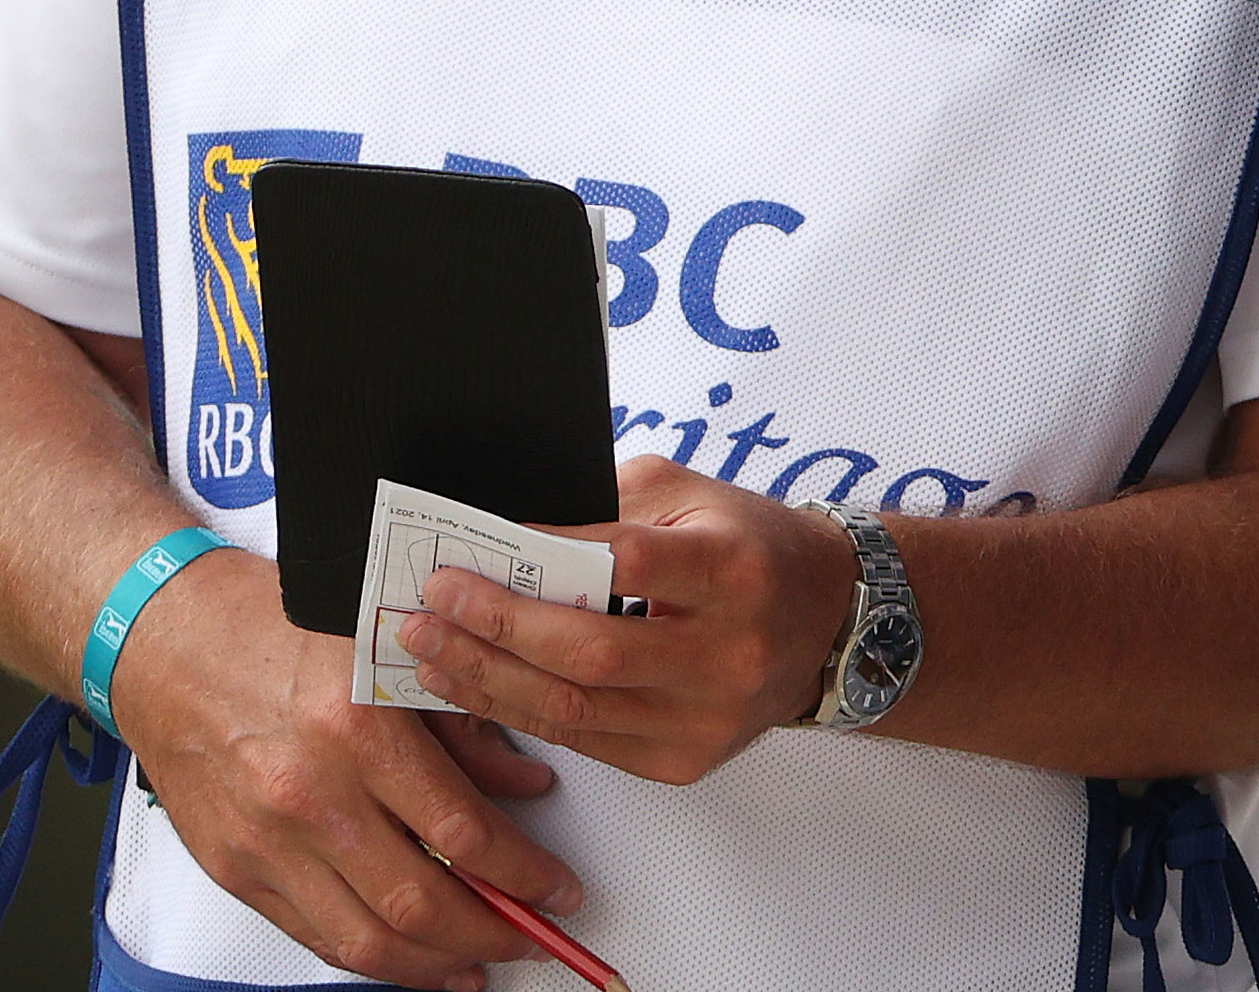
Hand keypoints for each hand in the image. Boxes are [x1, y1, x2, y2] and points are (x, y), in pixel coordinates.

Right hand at [107, 550, 578, 990]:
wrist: (164, 644)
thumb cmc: (268, 632)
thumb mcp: (384, 656)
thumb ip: (462, 727)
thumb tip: (526, 789)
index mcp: (356, 727)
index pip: (463, 832)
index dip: (525, 876)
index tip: (558, 890)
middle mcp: (308, 794)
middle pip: (419, 903)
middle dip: (493, 933)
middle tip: (534, 935)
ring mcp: (266, 842)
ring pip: (368, 940)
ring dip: (438, 965)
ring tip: (481, 962)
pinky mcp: (235, 871)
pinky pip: (317, 938)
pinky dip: (374, 960)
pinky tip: (412, 959)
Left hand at [398, 455, 862, 786]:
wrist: (829, 624)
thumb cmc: (752, 548)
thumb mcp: (694, 496)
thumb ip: (608, 509)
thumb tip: (508, 532)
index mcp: (735, 570)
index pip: (627, 565)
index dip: (543, 558)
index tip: (474, 549)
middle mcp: (728, 653)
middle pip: (590, 654)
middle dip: (495, 629)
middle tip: (431, 604)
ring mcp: (707, 719)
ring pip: (576, 711)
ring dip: (488, 681)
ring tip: (429, 650)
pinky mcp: (686, 761)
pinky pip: (586, 744)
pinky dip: (521, 715)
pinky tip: (475, 688)